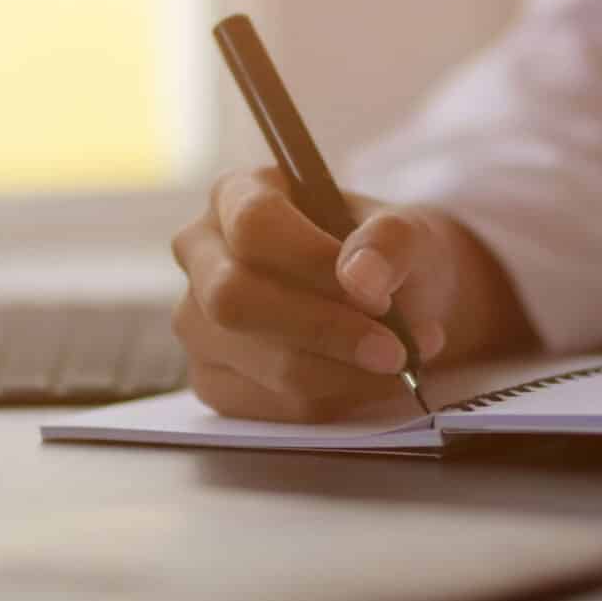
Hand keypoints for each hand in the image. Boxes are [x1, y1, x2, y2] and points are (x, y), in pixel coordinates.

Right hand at [170, 168, 535, 421]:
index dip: (313, 261)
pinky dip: (330, 401)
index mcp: (236, 196)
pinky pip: (266, 405)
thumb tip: (362, 279)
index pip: (253, 225)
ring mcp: (197, 321)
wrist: (388, 301)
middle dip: (324, 330)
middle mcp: (201, 255)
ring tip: (401, 362)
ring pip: (254, 359)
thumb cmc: (383, 254)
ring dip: (341, 372)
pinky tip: (369, 383)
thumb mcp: (404, 230)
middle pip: (234, 298)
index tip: (378, 294)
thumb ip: (388, 242)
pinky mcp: (212, 379)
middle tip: (395, 350)